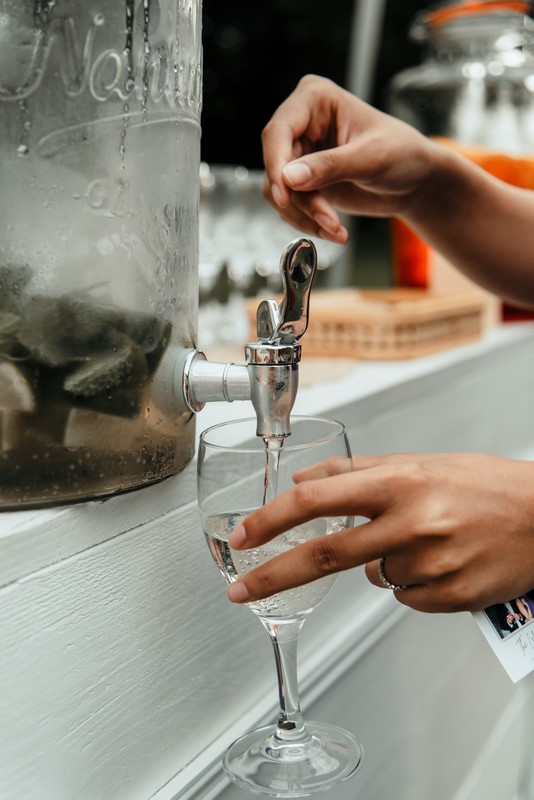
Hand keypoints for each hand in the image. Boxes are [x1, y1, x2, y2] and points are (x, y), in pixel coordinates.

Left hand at [227, 452, 533, 612]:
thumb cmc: (484, 485)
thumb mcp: (418, 463)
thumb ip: (356, 471)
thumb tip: (305, 479)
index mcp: (400, 482)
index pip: (317, 500)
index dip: (272, 520)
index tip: (245, 535)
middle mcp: (412, 522)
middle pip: (325, 555)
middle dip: (274, 575)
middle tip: (241, 590)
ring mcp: (432, 564)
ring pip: (374, 577)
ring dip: (383, 562)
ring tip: (428, 540)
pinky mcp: (449, 597)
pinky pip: (405, 597)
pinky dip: (412, 583)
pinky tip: (442, 561)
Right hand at [261, 74, 438, 243]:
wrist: (415, 182)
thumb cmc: (403, 154)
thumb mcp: (371, 157)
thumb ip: (331, 165)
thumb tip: (289, 177)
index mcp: (315, 99)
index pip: (279, 131)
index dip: (276, 164)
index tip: (284, 195)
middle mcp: (302, 124)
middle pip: (277, 165)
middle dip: (300, 199)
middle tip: (327, 220)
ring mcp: (300, 154)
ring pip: (280, 191)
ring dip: (306, 215)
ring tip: (336, 228)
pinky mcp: (304, 182)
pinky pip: (290, 206)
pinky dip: (308, 222)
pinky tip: (333, 230)